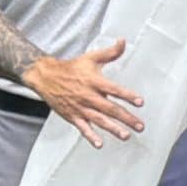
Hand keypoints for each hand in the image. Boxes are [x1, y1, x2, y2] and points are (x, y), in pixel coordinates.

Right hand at [24, 39, 142, 146]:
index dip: (127, 95)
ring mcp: (80, 108)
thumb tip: (123, 41)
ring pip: (99, 120)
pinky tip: (99, 144)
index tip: (140, 102)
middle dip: (126, 117)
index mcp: (94, 81)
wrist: (45, 77)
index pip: (114, 90)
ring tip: (126, 136)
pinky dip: (90, 136)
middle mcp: (88, 96)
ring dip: (113, 129)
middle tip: (140, 125)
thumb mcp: (91, 58)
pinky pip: (82, 128)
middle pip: (110, 108)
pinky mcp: (72, 116)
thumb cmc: (72, 68)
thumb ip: (110, 53)